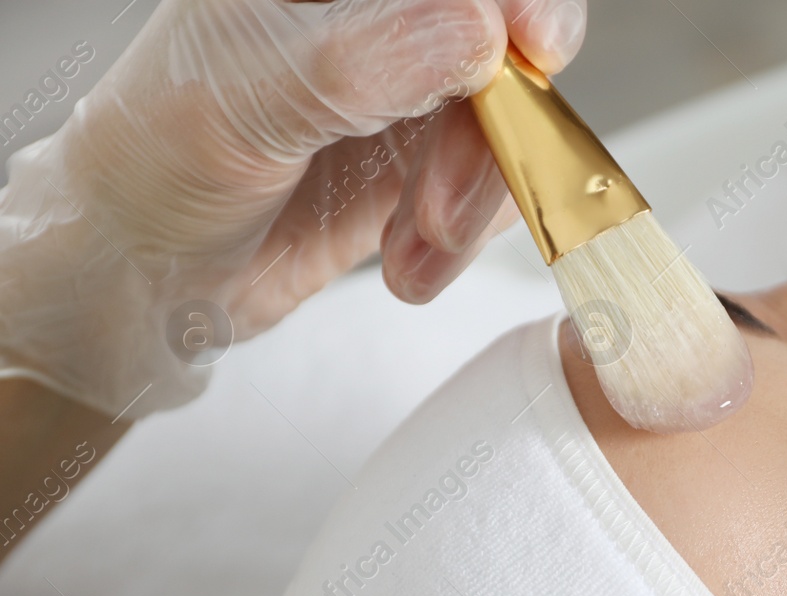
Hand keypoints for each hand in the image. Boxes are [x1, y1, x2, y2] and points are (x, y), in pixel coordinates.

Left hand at [0, 0, 586, 417]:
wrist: (146, 272)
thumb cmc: (157, 162)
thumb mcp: (246, 100)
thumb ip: (363, 62)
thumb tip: (479, 33)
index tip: (534, 47)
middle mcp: (381, 21)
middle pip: (507, 47)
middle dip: (492, 138)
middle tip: (446, 206)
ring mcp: (414, 93)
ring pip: (513, 127)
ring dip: (473, 205)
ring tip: (414, 251)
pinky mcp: (430, 165)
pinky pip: (501, 189)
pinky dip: (467, 238)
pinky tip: (411, 260)